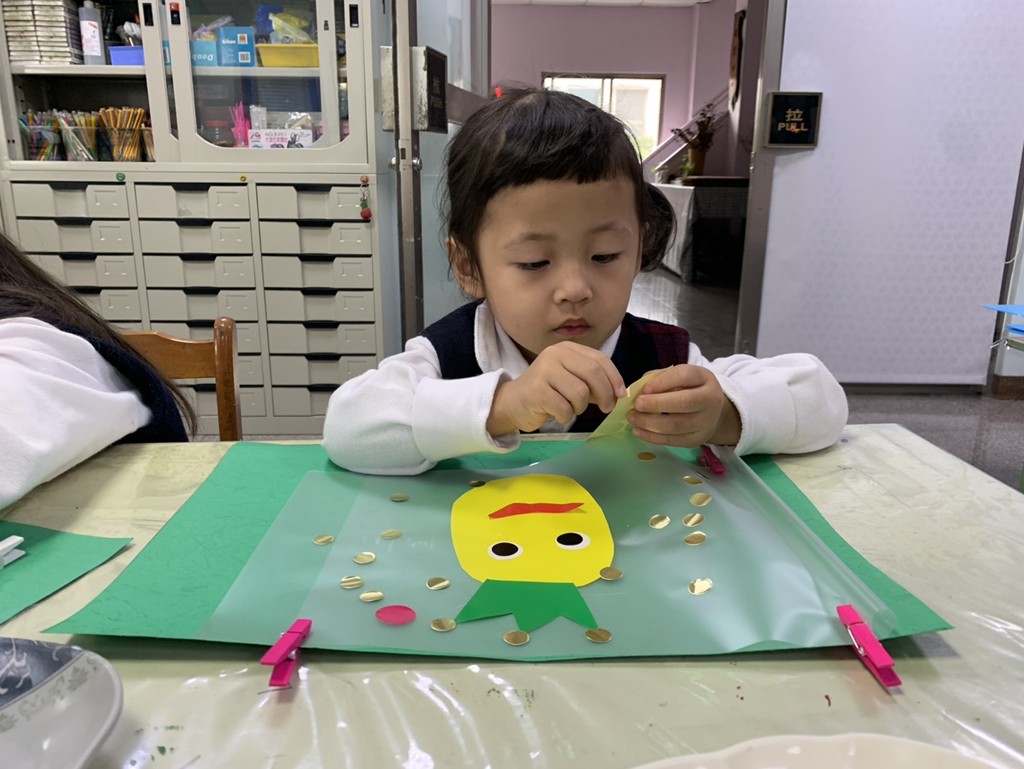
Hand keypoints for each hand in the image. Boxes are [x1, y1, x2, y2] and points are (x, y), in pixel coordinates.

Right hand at [487, 342, 626, 435]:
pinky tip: (557, 414)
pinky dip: (566, 416)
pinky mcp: (536, 390)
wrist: (513, 403)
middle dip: (605, 394)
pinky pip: (565, 408)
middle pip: (593, 373)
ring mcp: (544, 370)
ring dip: (580, 407)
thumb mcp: (572, 380)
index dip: (614, 378)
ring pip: (580, 393)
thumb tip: (618, 392)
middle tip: (606, 408)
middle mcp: (555, 354)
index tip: (620, 395)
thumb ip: (593, 381)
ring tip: (571, 408)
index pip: (599, 359)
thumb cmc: (548, 392)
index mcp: (566, 348)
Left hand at [627, 364, 740, 446]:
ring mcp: (705, 422)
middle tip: (636, 404)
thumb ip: (660, 378)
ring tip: (632, 418)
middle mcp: (710, 399)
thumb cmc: (689, 389)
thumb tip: (638, 389)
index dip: (663, 382)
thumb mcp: (679, 377)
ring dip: (649, 423)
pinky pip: (673, 440)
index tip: (644, 389)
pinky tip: (638, 431)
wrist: (713, 412)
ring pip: (676, 425)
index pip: (684, 376)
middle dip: (656, 404)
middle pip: (683, 402)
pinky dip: (652, 437)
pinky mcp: (697, 439)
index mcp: (704, 378)